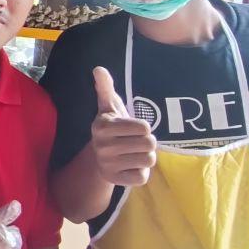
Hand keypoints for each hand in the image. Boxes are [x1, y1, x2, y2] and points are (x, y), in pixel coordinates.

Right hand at [90, 66, 156, 186]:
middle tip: (134, 143)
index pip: (144, 128)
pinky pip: (142, 177)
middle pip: (149, 144)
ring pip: (149, 160)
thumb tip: (98, 68)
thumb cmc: (112, 128)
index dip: (143, 127)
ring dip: (146, 157)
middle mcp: (103, 146)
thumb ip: (106, 88)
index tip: (131, 129)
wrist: (99, 157)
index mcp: (102, 126)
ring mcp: (108, 164)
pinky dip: (141, 173)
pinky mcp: (115, 180)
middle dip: (147, 143)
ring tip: (133, 154)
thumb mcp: (109, 107)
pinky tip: (130, 167)